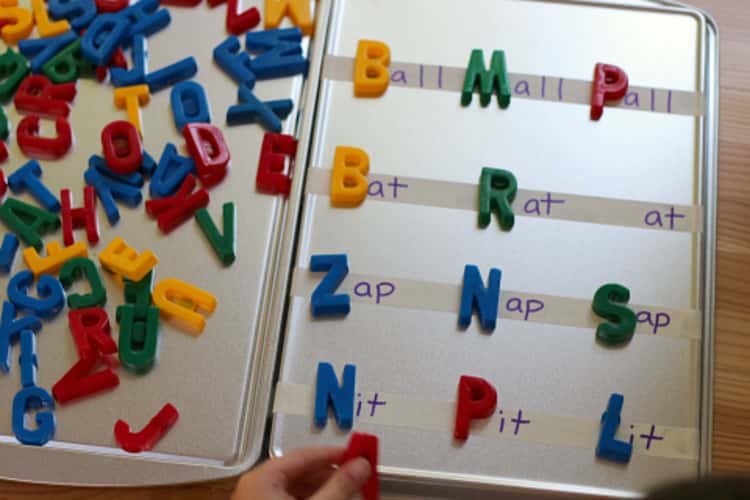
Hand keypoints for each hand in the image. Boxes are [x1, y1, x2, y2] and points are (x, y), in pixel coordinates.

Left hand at [232, 446, 371, 499]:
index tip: (359, 455)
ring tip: (349, 497)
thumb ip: (340, 488)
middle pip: (303, 473)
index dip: (336, 454)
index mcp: (262, 478)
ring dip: (326, 493)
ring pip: (299, 490)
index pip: (306, 455)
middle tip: (359, 480)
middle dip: (333, 477)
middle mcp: (257, 488)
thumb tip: (358, 467)